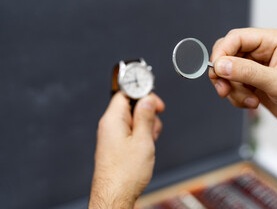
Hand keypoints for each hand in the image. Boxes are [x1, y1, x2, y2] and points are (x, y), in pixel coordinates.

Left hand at [89, 93, 164, 208]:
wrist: (114, 196)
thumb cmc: (124, 174)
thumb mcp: (143, 140)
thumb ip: (145, 117)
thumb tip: (148, 99)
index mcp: (112, 120)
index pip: (126, 93)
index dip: (143, 94)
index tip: (155, 103)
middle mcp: (109, 126)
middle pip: (131, 106)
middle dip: (147, 114)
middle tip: (152, 127)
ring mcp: (112, 136)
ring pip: (133, 120)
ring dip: (146, 127)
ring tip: (149, 142)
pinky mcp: (115, 146)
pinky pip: (130, 132)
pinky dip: (141, 136)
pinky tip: (145, 148)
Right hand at [209, 28, 276, 125]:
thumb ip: (248, 72)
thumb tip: (220, 65)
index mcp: (271, 41)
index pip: (236, 38)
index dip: (222, 52)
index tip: (216, 70)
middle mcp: (260, 50)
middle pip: (226, 54)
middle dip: (223, 74)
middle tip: (224, 89)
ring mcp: (254, 65)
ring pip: (226, 72)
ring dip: (233, 90)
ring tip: (250, 101)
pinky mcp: (250, 80)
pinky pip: (231, 84)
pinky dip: (236, 96)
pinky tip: (252, 102)